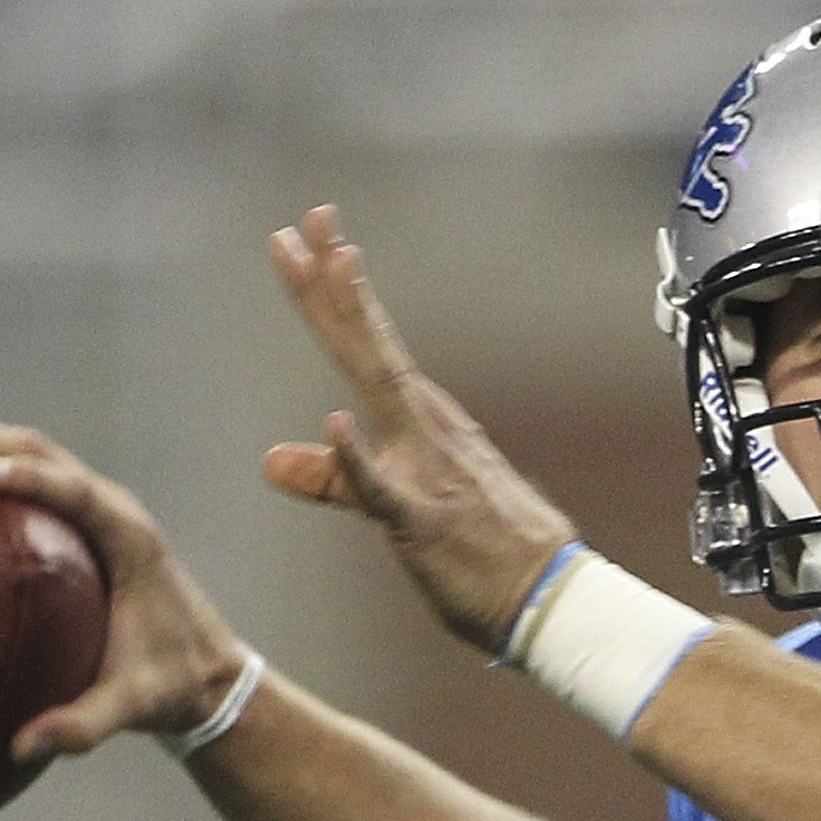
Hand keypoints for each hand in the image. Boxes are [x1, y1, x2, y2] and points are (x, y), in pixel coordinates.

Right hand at [0, 414, 251, 761]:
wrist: (206, 672)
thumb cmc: (169, 687)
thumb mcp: (133, 709)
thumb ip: (83, 726)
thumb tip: (21, 748)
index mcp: (130, 538)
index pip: (76, 491)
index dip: (29, 477)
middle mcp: (110, 508)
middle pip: (35, 449)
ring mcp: (91, 505)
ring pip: (21, 449)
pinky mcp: (73, 515)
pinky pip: (17, 475)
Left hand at [262, 205, 576, 653]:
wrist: (549, 598)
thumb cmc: (483, 554)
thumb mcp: (396, 509)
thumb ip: (335, 480)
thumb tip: (271, 460)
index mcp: (419, 423)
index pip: (366, 345)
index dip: (331, 292)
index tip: (306, 236)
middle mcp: (425, 429)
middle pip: (368, 345)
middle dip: (332, 283)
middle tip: (305, 222)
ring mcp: (427, 469)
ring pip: (380, 387)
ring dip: (354, 326)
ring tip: (331, 269)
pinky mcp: (423, 522)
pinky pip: (384, 490)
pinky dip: (360, 459)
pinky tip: (336, 424)